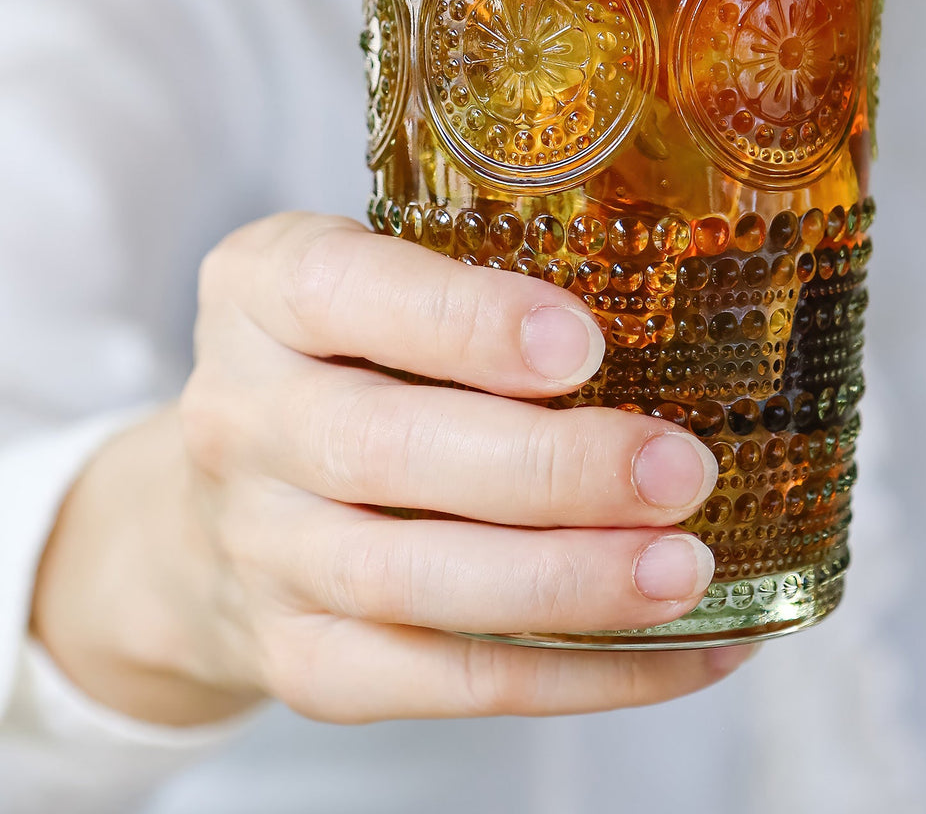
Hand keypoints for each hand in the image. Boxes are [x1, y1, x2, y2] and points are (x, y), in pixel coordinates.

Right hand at [32, 214, 746, 726]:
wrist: (207, 515)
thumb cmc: (339, 365)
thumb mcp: (372, 283)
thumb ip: (478, 277)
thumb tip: (684, 303)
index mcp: (264, 293)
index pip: (342, 292)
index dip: (464, 322)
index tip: (582, 344)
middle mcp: (246, 420)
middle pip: (387, 451)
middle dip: (549, 470)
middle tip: (679, 472)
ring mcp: (265, 551)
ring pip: (413, 581)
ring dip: (567, 584)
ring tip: (685, 571)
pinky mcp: (303, 659)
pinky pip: (445, 681)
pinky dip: (577, 676)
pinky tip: (684, 649)